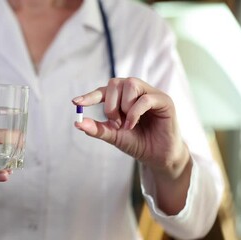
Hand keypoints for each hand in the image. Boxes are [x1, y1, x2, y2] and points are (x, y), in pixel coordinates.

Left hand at [72, 77, 188, 177]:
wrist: (157, 157)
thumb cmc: (137, 143)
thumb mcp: (114, 136)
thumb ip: (98, 129)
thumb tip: (78, 124)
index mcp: (122, 98)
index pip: (103, 91)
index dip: (89, 96)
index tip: (75, 102)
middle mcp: (136, 91)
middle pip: (115, 83)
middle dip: (110, 104)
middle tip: (114, 122)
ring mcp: (150, 93)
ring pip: (130, 84)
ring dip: (124, 106)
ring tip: (127, 125)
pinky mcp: (164, 100)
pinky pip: (145, 99)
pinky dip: (134, 113)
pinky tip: (132, 125)